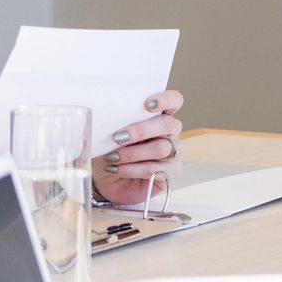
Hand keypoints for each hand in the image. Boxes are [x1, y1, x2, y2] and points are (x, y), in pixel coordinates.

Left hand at [94, 91, 183, 205]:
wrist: (109, 182)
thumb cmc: (112, 153)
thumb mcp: (110, 136)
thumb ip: (116, 124)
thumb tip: (107, 116)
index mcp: (159, 117)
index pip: (174, 101)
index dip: (166, 99)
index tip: (148, 103)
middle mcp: (170, 133)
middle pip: (168, 124)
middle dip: (141, 130)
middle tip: (118, 137)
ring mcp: (173, 153)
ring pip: (160, 148)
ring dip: (132, 153)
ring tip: (112, 158)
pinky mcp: (170, 173)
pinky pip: (153, 169)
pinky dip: (131, 169)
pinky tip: (116, 169)